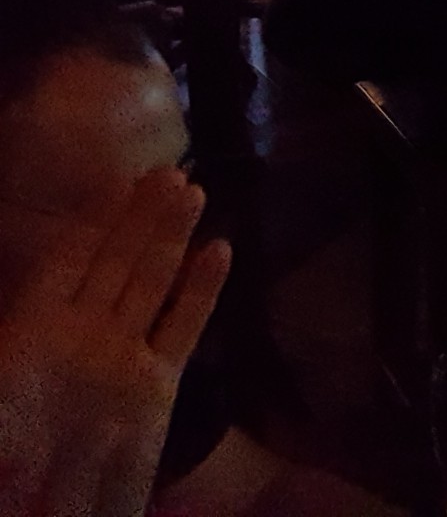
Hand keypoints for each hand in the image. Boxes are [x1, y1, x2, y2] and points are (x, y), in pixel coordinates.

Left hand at [0, 168, 231, 516]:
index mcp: (30, 333)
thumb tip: (25, 292)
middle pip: (113, 261)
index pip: (66, 262)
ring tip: (193, 190)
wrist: (45, 515)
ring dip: (170, 237)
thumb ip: (5, 361)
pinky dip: (201, 290)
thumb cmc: (7, 460)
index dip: (91, 222)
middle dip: (138, 215)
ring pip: (150, 283)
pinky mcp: (157, 386)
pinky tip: (220, 251)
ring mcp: (121, 357)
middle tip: (166, 170)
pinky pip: (182, 328)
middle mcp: (79, 335)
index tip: (115, 181)